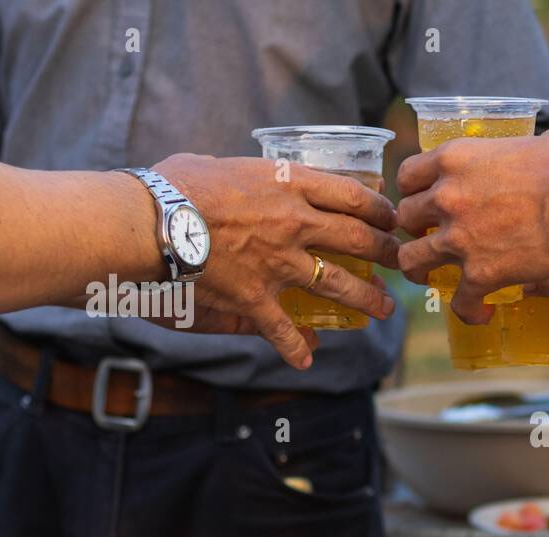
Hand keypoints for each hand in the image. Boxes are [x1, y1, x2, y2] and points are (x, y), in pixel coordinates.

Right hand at [148, 154, 400, 368]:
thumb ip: (251, 178)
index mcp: (288, 184)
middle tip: (399, 260)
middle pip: (358, 239)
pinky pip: (284, 329)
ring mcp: (279, 263)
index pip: (352, 194)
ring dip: (368, 299)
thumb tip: (253, 180)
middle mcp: (295, 223)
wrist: (149, 221)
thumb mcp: (225, 165)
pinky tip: (306, 359)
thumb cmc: (175, 184)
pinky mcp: (257, 297)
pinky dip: (296, 347)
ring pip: (339, 284)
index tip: (391, 217)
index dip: (379, 208)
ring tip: (384, 308)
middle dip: (386, 252)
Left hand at [396, 129, 548, 323]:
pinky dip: (468, 310)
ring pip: (412, 260)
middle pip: (404, 217)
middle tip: (430, 237)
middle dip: (414, 229)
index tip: (425, 200)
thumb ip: (521, 149)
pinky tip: (481, 313)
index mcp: (454, 159)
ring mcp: (458, 238)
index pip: (408, 175)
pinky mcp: (479, 273)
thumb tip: (544, 149)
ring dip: (420, 270)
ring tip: (431, 277)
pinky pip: (459, 301)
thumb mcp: (534, 142)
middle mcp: (447, 197)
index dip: (414, 191)